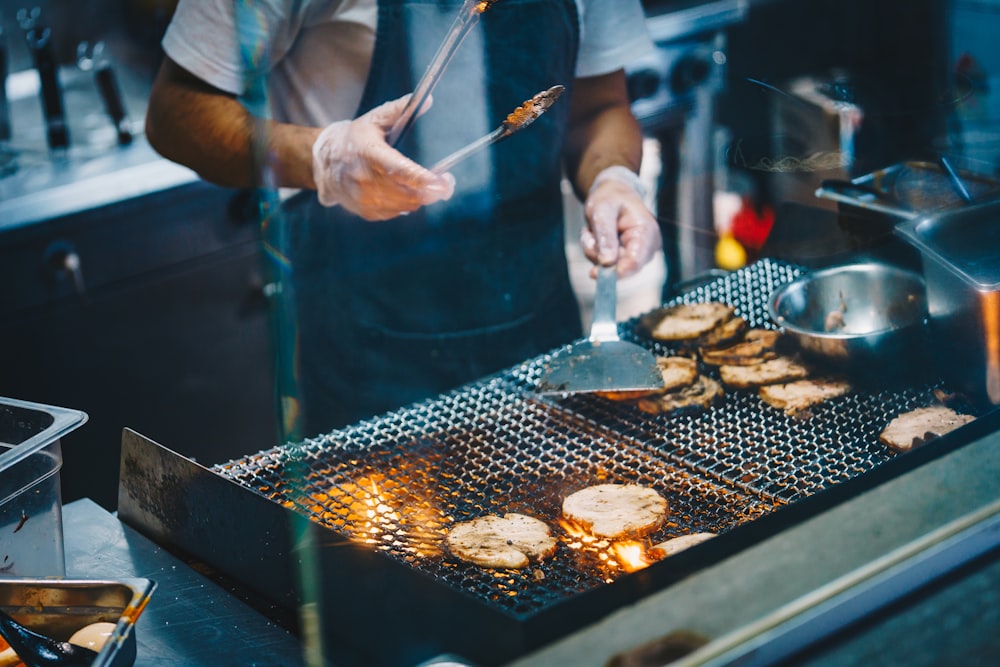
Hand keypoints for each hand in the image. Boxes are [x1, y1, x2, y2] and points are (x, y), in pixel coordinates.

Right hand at [311, 94, 454, 219]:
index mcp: (370, 155)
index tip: (444, 181)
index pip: (402, 172)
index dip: (425, 180)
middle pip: (409, 194)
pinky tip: (404, 191)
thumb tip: (427, 100)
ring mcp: (365, 200)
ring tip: (426, 184)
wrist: (325, 163)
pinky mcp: (367, 212)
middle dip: (433, 190)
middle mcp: (366, 181)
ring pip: (406, 205)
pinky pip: (396, 212)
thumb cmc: (355, 139)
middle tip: (446, 182)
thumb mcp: (375, 119)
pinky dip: (406, 203)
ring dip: (420, 197)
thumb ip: (400, 109)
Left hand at [581, 166, 660, 277]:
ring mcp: (636, 255)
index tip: (594, 274)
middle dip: (598, 254)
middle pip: (621, 267)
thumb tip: (607, 263)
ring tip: (592, 231)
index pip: (636, 260)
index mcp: (647, 232)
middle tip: (588, 234)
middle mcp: (646, 248)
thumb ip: (605, 236)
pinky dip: (594, 252)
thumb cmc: (610, 199)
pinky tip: (595, 237)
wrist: (612, 195)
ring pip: (608, 267)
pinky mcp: (624, 259)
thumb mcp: (602, 211)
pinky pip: (603, 265)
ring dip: (594, 251)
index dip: (617, 271)